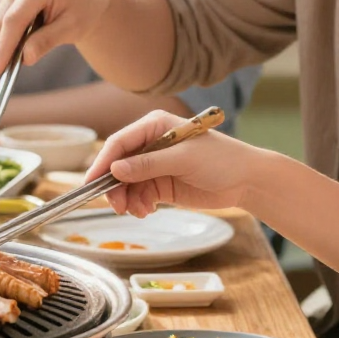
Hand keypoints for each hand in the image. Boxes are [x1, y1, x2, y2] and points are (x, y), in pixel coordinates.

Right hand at [0, 0, 116, 75]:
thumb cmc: (80, 12)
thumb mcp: (71, 29)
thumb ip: (47, 41)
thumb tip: (25, 57)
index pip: (14, 19)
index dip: (4, 46)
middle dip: (2, 48)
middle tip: (13, 68)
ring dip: (3, 41)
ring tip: (29, 42)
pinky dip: (2, 34)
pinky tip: (22, 32)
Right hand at [86, 109, 256, 216]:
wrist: (247, 180)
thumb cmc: (222, 159)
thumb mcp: (183, 159)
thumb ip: (148, 164)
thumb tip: (115, 170)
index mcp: (154, 126)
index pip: (119, 143)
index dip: (103, 162)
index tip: (90, 182)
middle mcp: (150, 144)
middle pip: (119, 165)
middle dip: (114, 186)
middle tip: (116, 206)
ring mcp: (155, 165)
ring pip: (127, 183)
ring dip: (127, 199)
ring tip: (138, 211)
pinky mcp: (161, 184)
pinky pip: (139, 194)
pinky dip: (138, 204)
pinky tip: (147, 211)